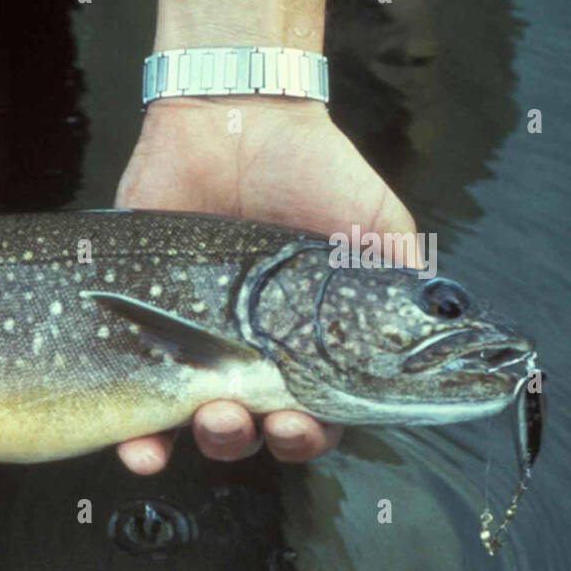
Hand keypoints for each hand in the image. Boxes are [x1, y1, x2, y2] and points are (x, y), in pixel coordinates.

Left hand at [112, 95, 416, 470]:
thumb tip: (439, 334)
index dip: (305, 437)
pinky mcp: (136, 331)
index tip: (298, 423)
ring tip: (208, 415)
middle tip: (246, 416)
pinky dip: (134, 439)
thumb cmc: (311, 172)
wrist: (231, 122)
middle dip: (247, 438)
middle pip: (250, 432)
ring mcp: (188, 349)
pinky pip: (131, 402)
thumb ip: (401, 282)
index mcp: (304, 350)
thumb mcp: (374, 224)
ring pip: (192, 426)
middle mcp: (246, 359)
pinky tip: (138, 448)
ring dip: (203, 438)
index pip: (309, 419)